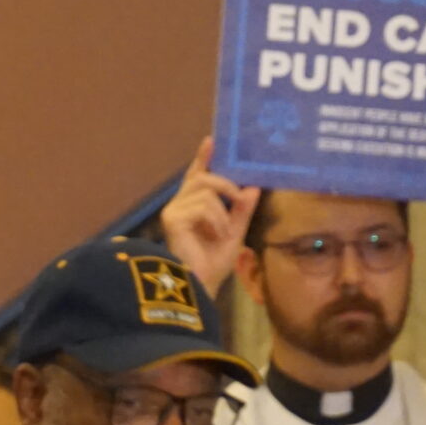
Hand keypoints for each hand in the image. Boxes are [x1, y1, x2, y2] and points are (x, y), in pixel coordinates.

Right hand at [158, 136, 261, 298]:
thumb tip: (253, 187)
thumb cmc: (213, 263)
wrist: (201, 284)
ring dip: (222, 211)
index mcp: (193, 205)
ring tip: (223, 231)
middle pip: (204, 177)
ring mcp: (173, 210)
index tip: (212, 140)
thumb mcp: (235, 231)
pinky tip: (215, 235)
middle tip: (239, 200)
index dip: (203, 157)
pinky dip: (215, 220)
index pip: (197, 175)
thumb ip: (242, 210)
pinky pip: (202, 205)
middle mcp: (180, 204)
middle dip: (226, 185)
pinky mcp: (172, 218)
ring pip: (206, 190)